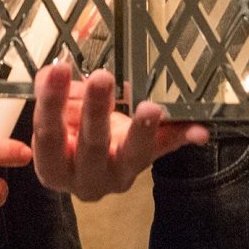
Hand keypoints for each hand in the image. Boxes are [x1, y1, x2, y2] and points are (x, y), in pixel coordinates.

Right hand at [30, 65, 208, 201]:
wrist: (86, 163)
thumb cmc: (67, 134)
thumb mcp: (53, 114)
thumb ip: (50, 93)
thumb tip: (54, 73)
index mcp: (54, 167)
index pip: (50, 136)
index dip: (51, 103)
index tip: (57, 69)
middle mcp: (87, 179)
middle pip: (92, 146)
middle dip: (96, 110)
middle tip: (101, 78)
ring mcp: (120, 176)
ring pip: (133, 155)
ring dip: (143, 130)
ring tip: (150, 108)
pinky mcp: (145, 165)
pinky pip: (164, 151)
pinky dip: (181, 138)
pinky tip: (199, 130)